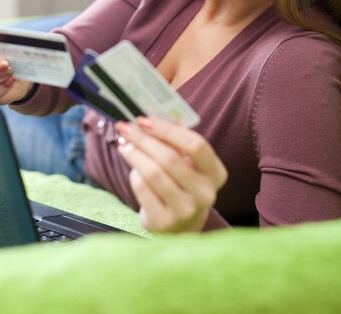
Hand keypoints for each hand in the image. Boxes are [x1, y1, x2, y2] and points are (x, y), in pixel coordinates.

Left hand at [115, 117, 226, 232]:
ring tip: (124, 144)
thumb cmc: (182, 182)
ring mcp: (186, 211)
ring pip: (154, 173)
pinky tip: (133, 169)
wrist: (180, 224)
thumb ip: (176, 140)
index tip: (145, 119)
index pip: (196, 145)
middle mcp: (205, 194)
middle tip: (126, 128)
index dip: (168, 130)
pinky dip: (134, 174)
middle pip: (170, 158)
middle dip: (144, 139)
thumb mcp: (188, 163)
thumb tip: (151, 116)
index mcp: (216, 174)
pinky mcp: (164, 222)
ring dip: (134, 154)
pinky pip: (143, 189)